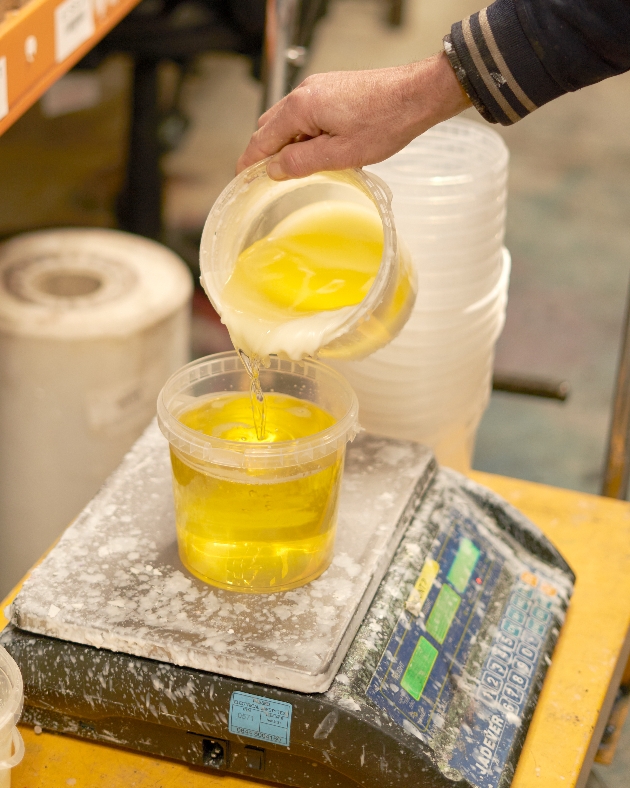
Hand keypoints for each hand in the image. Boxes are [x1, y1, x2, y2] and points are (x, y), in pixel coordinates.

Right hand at [237, 51, 470, 179]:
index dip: (249, 163)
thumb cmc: (385, 123)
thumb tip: (273, 169)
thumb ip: (301, 163)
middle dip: (268, 154)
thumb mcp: (340, 155)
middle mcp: (304, 92)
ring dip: (288, 144)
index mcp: (300, 108)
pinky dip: (304, 133)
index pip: (261, 140)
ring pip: (288, 120)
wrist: (416, 95)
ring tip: (302, 168)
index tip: (241, 179)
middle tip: (272, 180)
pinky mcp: (331, 88)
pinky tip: (320, 149)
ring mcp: (318, 87)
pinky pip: (306, 113)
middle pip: (270, 128)